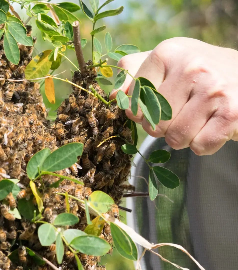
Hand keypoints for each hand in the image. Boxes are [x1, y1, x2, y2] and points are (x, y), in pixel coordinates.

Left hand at [116, 38, 237, 155]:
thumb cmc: (196, 74)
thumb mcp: (165, 64)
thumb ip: (133, 74)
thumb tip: (113, 96)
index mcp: (167, 53)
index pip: (131, 105)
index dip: (142, 113)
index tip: (161, 102)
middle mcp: (191, 67)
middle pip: (152, 125)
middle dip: (163, 128)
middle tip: (183, 112)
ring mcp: (214, 90)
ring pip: (174, 139)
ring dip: (183, 138)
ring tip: (198, 118)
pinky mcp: (232, 113)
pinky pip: (199, 147)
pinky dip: (203, 145)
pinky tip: (212, 125)